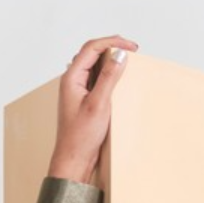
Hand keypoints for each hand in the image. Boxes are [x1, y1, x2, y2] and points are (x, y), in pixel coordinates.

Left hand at [47, 35, 135, 182]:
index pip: (91, 48)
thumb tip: (120, 55)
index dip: (112, 42)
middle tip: (132, 49)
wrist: (73, 159)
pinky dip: (108, 74)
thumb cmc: (81, 136)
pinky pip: (96, 79)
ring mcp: (77, 90)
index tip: (132, 47)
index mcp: (71, 79)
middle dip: (112, 47)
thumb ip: (109, 77)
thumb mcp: (99, 104)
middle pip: (91, 53)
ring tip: (128, 60)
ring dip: (110, 59)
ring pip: (93, 65)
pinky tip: (119, 78)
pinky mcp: (83, 99)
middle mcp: (71, 81)